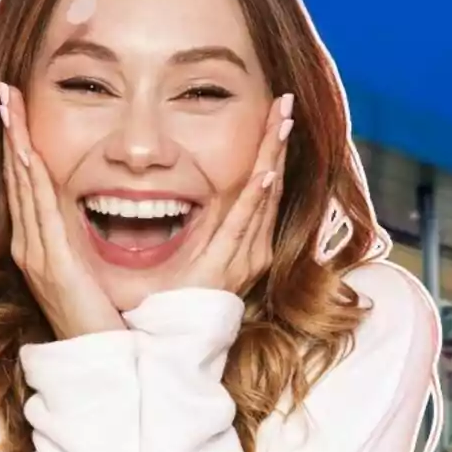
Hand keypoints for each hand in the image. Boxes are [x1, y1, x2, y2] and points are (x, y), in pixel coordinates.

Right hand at [0, 82, 125, 339]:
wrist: (98, 364)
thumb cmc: (101, 321)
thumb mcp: (90, 272)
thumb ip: (85, 244)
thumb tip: (91, 218)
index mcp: (41, 246)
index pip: (28, 186)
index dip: (20, 147)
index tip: (18, 112)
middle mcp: (31, 246)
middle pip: (18, 179)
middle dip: (13, 134)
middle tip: (7, 94)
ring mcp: (37, 254)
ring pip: (23, 187)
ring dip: (17, 144)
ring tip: (11, 107)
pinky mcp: (50, 263)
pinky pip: (39, 211)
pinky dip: (30, 177)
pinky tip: (27, 151)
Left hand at [172, 93, 292, 295]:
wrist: (168, 347)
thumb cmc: (168, 303)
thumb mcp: (182, 256)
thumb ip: (185, 227)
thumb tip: (167, 193)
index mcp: (240, 243)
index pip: (261, 186)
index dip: (269, 150)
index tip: (274, 115)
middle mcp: (248, 249)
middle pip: (269, 183)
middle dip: (275, 143)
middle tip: (284, 103)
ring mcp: (240, 259)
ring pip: (261, 197)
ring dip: (271, 157)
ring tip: (281, 122)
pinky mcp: (225, 268)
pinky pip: (242, 226)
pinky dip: (256, 199)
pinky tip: (265, 173)